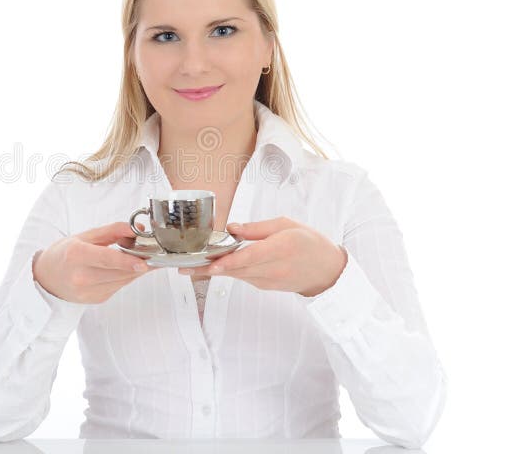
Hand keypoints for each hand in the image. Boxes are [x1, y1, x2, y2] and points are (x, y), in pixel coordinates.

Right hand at [33, 221, 159, 303]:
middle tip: (153, 253)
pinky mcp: (97, 300)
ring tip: (141, 258)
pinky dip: (125, 276)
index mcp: (76, 255)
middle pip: (118, 272)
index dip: (126, 261)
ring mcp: (89, 292)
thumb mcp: (85, 236)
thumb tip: (137, 230)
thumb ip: (112, 231)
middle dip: (138, 263)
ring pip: (122, 281)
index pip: (105, 259)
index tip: (144, 262)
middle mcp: (81, 277)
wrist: (47, 278)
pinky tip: (124, 268)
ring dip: (134, 270)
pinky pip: (119, 286)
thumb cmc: (65, 254)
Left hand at [178, 217, 346, 296]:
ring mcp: (268, 281)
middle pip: (236, 269)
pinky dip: (227, 271)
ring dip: (213, 271)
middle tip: (184, 266)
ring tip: (189, 267)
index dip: (229, 262)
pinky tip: (210, 266)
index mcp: (281, 249)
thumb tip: (231, 228)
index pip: (250, 258)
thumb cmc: (309, 243)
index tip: (211, 264)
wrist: (327, 271)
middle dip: (209, 268)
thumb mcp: (287, 225)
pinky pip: (243, 277)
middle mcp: (273, 269)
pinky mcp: (264, 286)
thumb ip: (257, 228)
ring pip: (236, 275)